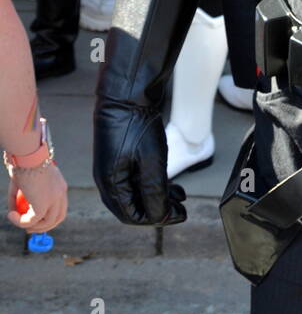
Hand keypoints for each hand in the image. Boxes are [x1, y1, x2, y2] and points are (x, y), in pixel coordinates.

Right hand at [7, 164, 67, 231]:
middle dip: (44, 227)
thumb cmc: (22, 161)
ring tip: (15, 219)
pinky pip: (31, 220)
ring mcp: (54, 200)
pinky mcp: (43, 205)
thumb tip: (13, 210)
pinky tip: (11, 215)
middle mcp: (60, 193)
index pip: (60, 206)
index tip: (35, 221)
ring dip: (31, 226)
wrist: (26, 155)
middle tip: (28, 230)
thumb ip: (19, 195)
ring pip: (46, 223)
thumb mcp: (23, 179)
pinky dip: (21, 222)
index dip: (49, 216)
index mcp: (59, 185)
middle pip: (58, 217)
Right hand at [94, 101, 185, 225]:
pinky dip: (151, 185)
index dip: (158, 219)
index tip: (179, 215)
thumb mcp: (151, 162)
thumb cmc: (136, 125)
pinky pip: (134, 180)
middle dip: (158, 210)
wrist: (126, 93)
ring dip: (157, 197)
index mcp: (111, 185)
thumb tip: (161, 218)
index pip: (133, 215)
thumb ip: (155, 193)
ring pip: (135, 193)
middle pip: (133, 207)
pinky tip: (169, 183)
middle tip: (181, 208)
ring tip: (180, 195)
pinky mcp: (118, 157)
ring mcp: (112, 168)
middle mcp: (107, 180)